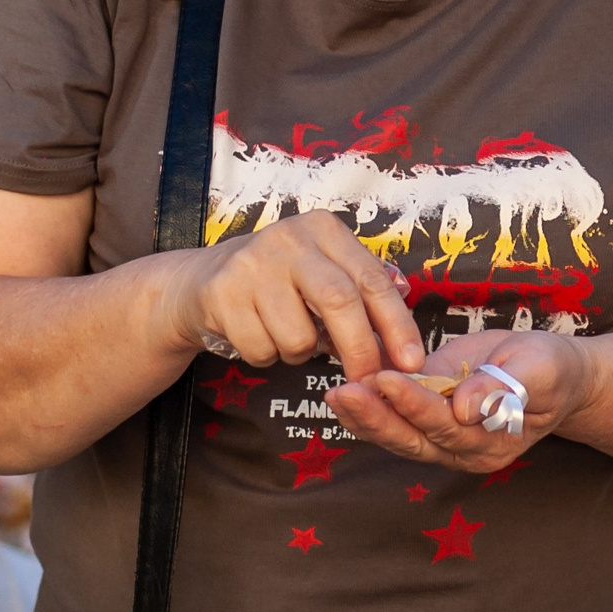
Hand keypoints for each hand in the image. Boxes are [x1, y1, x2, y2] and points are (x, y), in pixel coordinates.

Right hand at [160, 210, 421, 380]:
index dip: (397, 325)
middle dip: (359, 350)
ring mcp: (252, 263)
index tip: (412, 362)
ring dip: (300, 353)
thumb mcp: (322, 271)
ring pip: (298, 336)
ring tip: (284, 333)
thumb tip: (405, 321)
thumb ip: (362, 290)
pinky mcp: (222, 293)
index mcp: (323, 230)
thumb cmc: (278, 283)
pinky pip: (262, 350)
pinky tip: (255, 331)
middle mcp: (289, 238)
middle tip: (367, 381)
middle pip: (339, 302)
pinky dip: (266, 356)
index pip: (372, 280)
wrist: (200, 281)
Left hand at [330, 329, 587, 475]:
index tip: (387, 379)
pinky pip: (394, 422)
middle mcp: (463, 450)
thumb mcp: (540, 370)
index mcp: (493, 442)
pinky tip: (343, 394)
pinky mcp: (427, 422)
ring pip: (397, 436)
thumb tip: (465, 408)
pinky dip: (368, 410)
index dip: (416, 404)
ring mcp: (442, 441)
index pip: (448, 426)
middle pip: (413, 439)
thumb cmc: (549, 369)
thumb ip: (506, 388)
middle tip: (345, 391)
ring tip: (336, 394)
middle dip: (377, 417)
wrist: (549, 373)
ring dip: (364, 417)